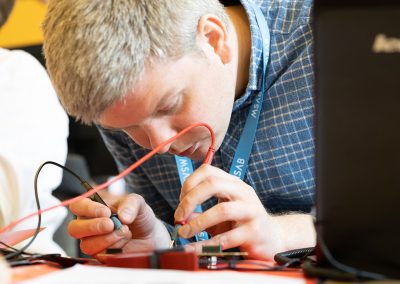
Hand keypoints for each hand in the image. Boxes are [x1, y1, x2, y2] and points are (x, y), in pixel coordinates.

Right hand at [68, 193, 169, 255]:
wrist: (150, 234)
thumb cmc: (139, 216)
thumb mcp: (138, 203)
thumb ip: (130, 204)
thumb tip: (122, 216)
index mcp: (93, 208)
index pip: (78, 206)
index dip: (88, 209)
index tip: (106, 212)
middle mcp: (89, 225)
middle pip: (74, 228)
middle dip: (93, 226)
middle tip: (111, 224)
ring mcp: (93, 242)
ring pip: (87, 244)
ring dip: (108, 238)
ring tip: (124, 231)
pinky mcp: (101, 255)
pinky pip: (100, 255)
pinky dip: (115, 247)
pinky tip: (125, 240)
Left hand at [174, 164, 314, 259]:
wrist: (272, 238)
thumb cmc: (242, 224)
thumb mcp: (220, 213)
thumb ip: (200, 212)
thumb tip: (179, 216)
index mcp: (233, 183)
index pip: (208, 171)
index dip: (189, 183)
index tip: (180, 201)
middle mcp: (243, 192)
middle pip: (213, 184)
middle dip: (190, 200)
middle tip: (179, 216)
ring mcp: (251, 211)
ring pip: (221, 209)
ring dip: (198, 222)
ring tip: (185, 232)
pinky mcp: (254, 232)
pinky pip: (226, 238)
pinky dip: (206, 244)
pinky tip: (196, 248)